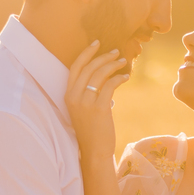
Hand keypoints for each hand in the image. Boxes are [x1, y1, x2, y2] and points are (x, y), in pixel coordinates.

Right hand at [65, 41, 129, 164]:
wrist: (94, 151)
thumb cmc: (91, 130)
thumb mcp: (84, 109)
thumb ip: (89, 92)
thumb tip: (104, 76)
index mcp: (68, 95)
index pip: (75, 67)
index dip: (86, 53)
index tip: (97, 43)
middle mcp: (74, 97)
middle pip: (89, 67)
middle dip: (103, 56)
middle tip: (116, 52)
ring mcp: (85, 103)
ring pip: (100, 74)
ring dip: (113, 65)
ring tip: (123, 62)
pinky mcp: (99, 109)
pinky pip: (110, 86)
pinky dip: (119, 78)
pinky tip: (125, 77)